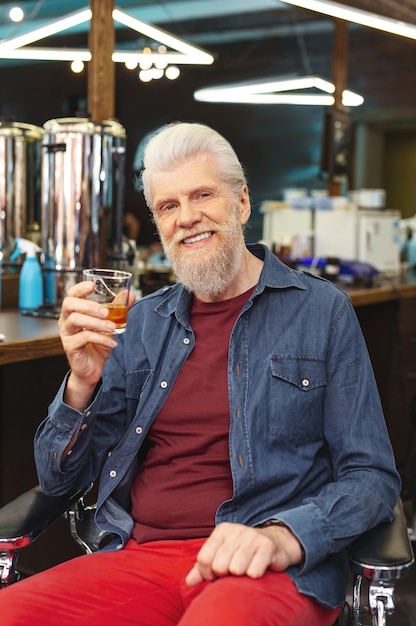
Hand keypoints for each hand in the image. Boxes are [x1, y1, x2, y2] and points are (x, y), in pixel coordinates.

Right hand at [59, 281, 134, 409]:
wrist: (93, 369)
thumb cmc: (98, 344)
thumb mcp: (110, 324)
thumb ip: (118, 309)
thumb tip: (130, 294)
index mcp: (74, 312)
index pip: (72, 295)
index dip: (80, 288)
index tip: (93, 285)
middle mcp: (66, 321)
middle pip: (69, 304)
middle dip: (89, 305)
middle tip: (106, 312)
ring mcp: (66, 334)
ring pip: (75, 320)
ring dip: (96, 322)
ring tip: (112, 327)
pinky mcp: (70, 347)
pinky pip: (83, 338)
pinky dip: (100, 338)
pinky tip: (112, 343)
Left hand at [186, 522, 303, 586]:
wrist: (274, 543)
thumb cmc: (242, 553)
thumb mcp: (221, 556)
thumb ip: (203, 568)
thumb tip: (189, 581)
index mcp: (221, 531)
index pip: (203, 559)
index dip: (208, 573)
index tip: (216, 575)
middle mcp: (236, 530)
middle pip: (219, 566)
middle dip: (225, 575)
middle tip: (234, 571)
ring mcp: (252, 536)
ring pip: (236, 569)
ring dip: (241, 576)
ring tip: (245, 569)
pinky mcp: (267, 546)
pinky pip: (253, 572)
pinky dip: (254, 575)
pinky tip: (257, 568)